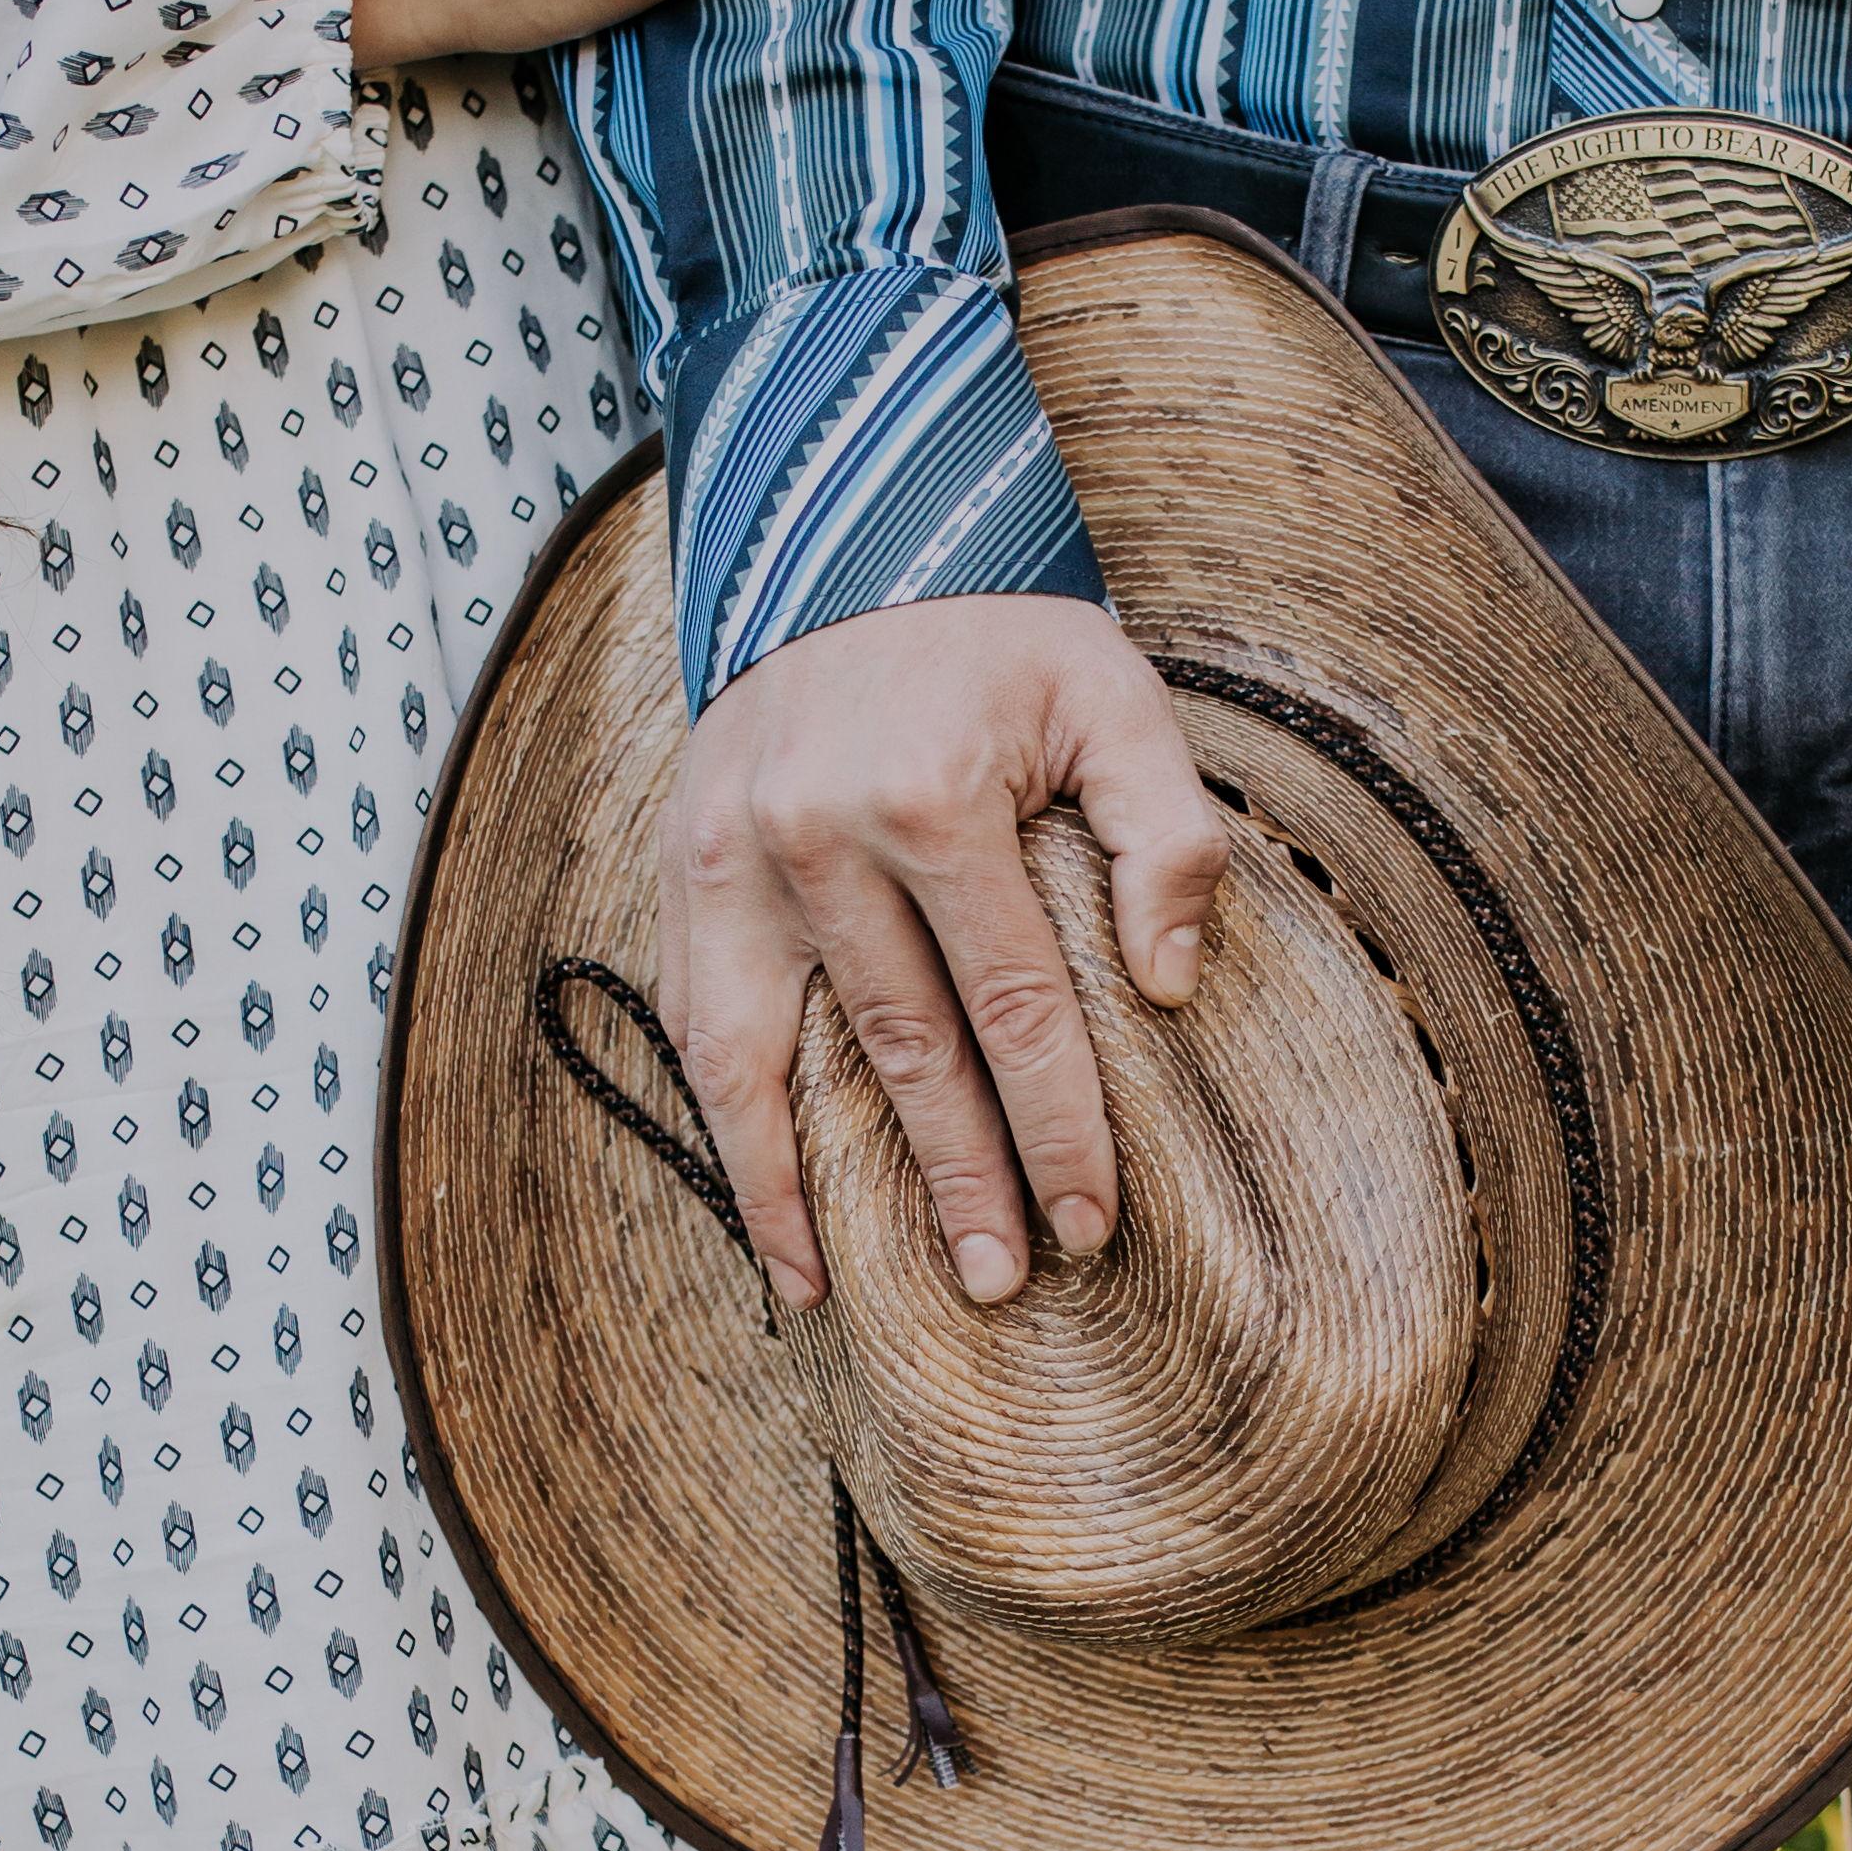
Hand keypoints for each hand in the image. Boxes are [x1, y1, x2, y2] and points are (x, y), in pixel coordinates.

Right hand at [660, 594, 1234, 1308]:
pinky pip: (698, 1035)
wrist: (845, 553)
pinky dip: (731, 1142)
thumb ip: (1165, 829)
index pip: (1013, 1003)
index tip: (1091, 1221)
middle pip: (903, 1051)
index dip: (1056, 1124)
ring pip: (771, 1063)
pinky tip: (771, 1233)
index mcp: (931, 794)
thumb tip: (1168, 984)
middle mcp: (815, 835)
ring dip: (812, 1194)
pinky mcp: (683, 875)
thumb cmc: (999, 642)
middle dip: (959, 1181)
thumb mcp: (1115, 694)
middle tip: (1001, 1283)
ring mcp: (732, 862)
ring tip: (848, 1297)